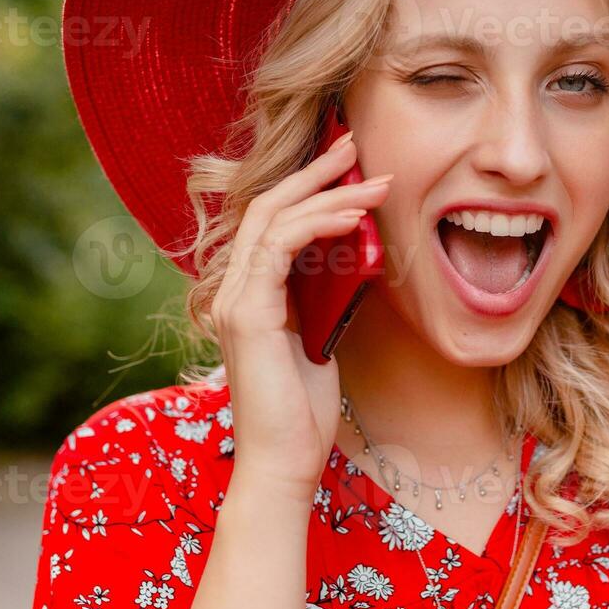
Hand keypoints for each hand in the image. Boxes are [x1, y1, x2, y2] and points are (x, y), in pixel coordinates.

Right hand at [209, 130, 392, 501]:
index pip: (270, 221)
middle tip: (356, 144)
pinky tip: (355, 219)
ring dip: (329, 194)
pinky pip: (280, 249)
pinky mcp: (248, 315)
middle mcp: (233, 290)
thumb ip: (325, 299)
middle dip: (315, 171)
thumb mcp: (321, 339)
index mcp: (249, 294)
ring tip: (375, 182)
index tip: (350, 166)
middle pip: (267, 205)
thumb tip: (357, 259)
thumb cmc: (304, 413)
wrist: (285, 464)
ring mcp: (235, 300)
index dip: (308, 187)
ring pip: (274, 220)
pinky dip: (319, 226)